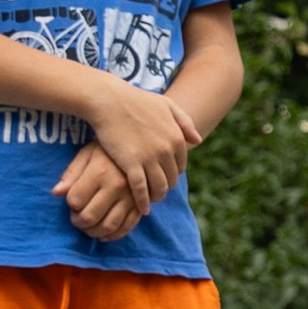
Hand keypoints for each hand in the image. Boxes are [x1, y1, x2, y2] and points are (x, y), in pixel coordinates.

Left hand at [55, 141, 149, 241]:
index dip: (70, 205)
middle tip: (77, 218)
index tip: (72, 202)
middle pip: (90, 217)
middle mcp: (116, 186)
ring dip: (93, 232)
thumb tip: (56, 193)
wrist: (139, 144)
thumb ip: (71, 174)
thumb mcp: (87, 154)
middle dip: (78, 222)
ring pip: (108, 226)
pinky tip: (104, 233)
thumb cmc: (107, 150)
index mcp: (100, 172)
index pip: (76, 200)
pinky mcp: (141, 204)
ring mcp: (131, 197)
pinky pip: (127, 227)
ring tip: (88, 226)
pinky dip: (113, 235)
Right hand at [81, 77, 201, 211]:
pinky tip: (142, 208)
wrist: (109, 100)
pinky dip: (143, 201)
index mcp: (176, 137)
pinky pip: (141, 190)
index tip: (164, 179)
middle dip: (165, 187)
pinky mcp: (131, 164)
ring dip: (156, 197)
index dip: (172, 174)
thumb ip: (184, 122)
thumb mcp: (166, 105)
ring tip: (150, 201)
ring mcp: (150, 158)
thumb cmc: (136, 101)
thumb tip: (198, 140)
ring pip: (159, 187)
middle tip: (157, 193)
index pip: (180, 166)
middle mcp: (167, 149)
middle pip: (171, 179)